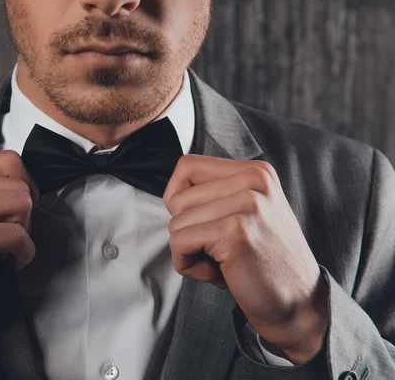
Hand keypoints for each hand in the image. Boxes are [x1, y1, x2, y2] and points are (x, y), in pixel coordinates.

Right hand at [0, 150, 39, 350]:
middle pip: (19, 182)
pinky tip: (8, 264)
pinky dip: (23, 253)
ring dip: (24, 233)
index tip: (20, 213)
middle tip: (11, 239)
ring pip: (21, 203)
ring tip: (5, 251)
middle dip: (25, 215)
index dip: (26, 188)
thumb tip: (29, 192)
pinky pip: (15, 235)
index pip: (8, 160)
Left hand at [163, 154, 328, 363]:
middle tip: (217, 252)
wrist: (299, 303)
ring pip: (175, 223)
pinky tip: (218, 274)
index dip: (179, 200)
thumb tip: (171, 195)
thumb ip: (216, 194)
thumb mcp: (247, 213)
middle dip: (186, 232)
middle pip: (177, 199)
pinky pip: (179, 242)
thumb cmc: (263, 261)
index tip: (199, 223)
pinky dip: (188, 265)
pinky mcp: (235, 232)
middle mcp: (254, 180)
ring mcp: (247, 204)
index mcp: (256, 171)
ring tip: (222, 263)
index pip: (187, 167)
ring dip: (189, 252)